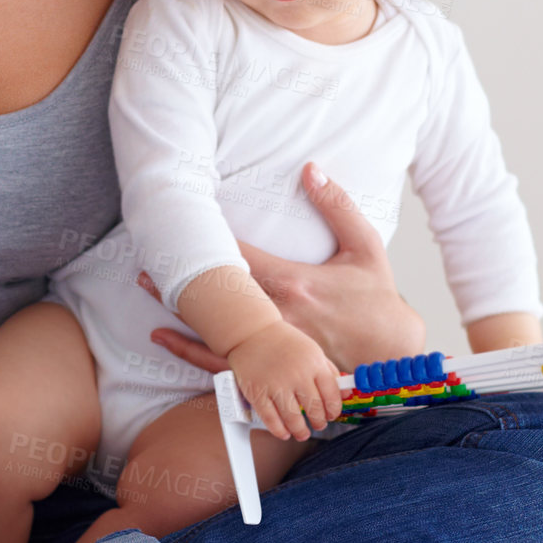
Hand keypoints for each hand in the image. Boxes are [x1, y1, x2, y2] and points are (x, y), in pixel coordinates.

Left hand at [139, 163, 424, 371]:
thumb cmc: (380, 305)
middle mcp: (277, 318)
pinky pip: (222, 365)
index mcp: (295, 284)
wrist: (396, 363)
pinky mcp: (271, 373)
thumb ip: (338, 207)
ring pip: (213, 329)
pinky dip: (190, 352)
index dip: (210, 237)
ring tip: (147, 291)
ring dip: (177, 310)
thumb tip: (311, 169)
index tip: (186, 220)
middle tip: (148, 259)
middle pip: (218, 293)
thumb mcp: (366, 249)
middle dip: (182, 274)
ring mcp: (271, 350)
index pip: (240, 256)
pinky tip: (167, 339)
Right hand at [226, 320, 343, 438]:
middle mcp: (296, 374)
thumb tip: (346, 394)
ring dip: (301, 431)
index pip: (331, 396)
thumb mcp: (312, 351)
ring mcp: (275, 384)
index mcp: (314, 363)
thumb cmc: (285, 343)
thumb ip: (329, 372)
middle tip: (318, 425)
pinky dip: (279, 430)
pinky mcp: (256, 392)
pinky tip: (284, 432)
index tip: (331, 415)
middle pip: (314, 410)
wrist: (252, 331)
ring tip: (302, 433)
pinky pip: (271, 419)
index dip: (334, 410)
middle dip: (319, 422)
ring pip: (293, 419)